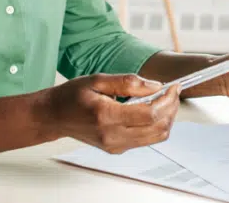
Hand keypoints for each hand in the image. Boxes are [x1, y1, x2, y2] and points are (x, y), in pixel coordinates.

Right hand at [38, 73, 179, 153]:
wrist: (54, 116)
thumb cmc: (72, 96)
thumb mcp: (98, 79)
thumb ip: (128, 82)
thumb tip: (155, 86)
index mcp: (106, 116)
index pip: (149, 114)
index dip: (167, 100)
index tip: (174, 86)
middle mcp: (112, 135)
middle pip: (157, 128)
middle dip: (172, 108)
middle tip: (173, 92)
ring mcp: (115, 145)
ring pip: (156, 137)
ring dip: (167, 118)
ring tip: (166, 100)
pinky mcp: (116, 149)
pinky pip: (146, 140)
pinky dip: (156, 125)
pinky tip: (153, 110)